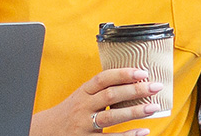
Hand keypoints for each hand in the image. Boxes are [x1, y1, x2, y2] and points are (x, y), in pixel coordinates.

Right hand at [29, 67, 166, 135]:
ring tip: (153, 107)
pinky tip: (143, 131)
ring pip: (111, 117)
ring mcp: (84, 125)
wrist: (45, 132)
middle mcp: (83, 107)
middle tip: (155, 87)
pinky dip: (128, 135)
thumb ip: (99, 91)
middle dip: (134, 90)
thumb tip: (131, 82)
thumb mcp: (80, 97)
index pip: (102, 79)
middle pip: (110, 96)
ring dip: (134, 111)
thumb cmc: (69, 113)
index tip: (141, 71)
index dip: (122, 74)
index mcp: (82, 92)